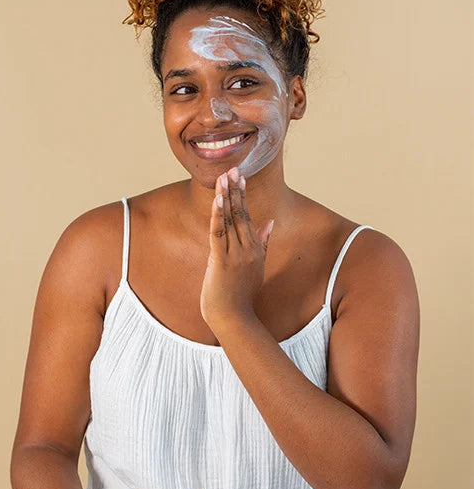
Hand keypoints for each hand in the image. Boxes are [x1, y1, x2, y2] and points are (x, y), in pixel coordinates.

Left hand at [199, 166, 273, 326]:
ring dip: (226, 197)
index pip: (248, 216)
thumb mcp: (255, 266)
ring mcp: (235, 255)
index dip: (242, 195)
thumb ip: (263, 243)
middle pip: (241, 213)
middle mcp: (247, 249)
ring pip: (230, 220)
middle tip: (232, 169)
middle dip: (235, 190)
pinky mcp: (221, 261)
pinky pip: (219, 234)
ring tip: (224, 177)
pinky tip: (217, 201)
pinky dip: (218, 216)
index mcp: (255, 249)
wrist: (234, 319)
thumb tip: (270, 222)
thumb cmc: (240, 295)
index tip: (240, 177)